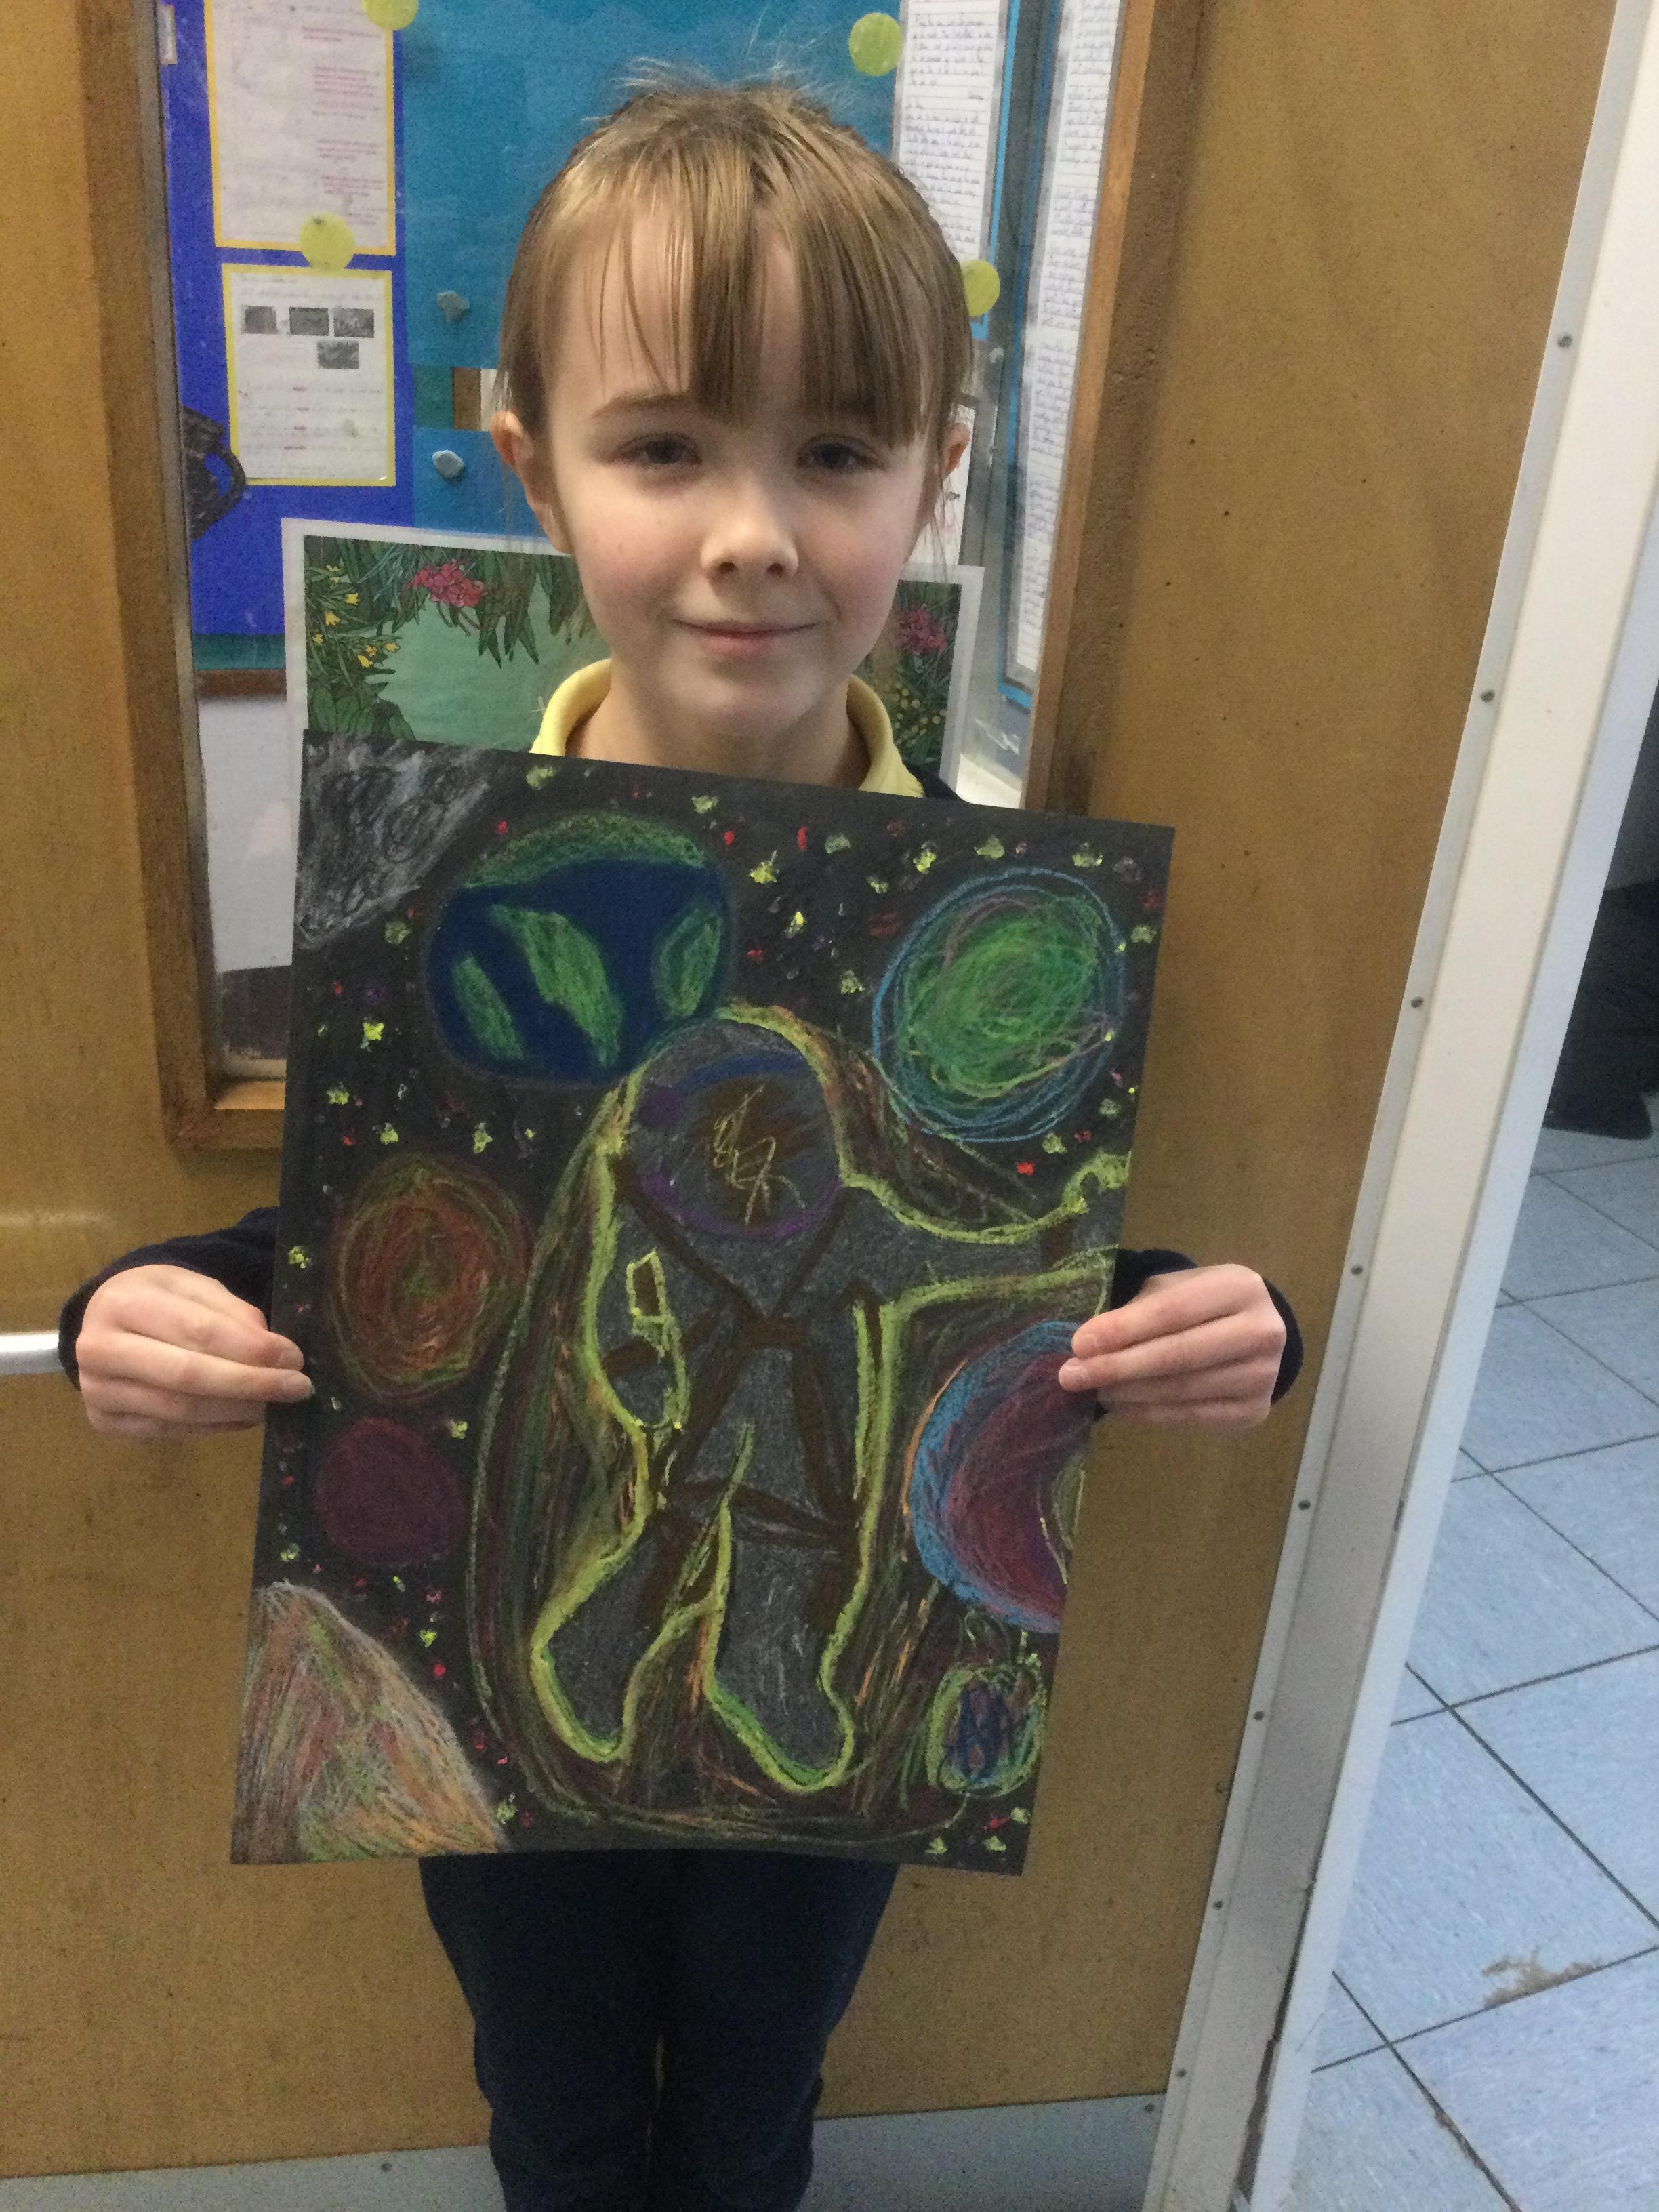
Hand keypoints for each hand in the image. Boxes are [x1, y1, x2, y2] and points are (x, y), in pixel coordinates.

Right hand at [76, 1265, 311, 1440]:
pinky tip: (245, 1417)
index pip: (197, 1331)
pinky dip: (215, 1426)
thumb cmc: (159, 1299)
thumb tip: (277, 1353)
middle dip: (250, 1384)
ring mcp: (97, 1391)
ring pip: (179, 1409)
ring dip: (237, 1410)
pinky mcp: (104, 1422)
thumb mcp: (195, 1288)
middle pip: (186, 1375)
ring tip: (274, 1404)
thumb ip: (233, 1314)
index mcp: (123, 1303)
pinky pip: (169, 1431)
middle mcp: (99, 1348)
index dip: (250, 1348)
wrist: (106, 1319)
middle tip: (298, 1388)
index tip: (294, 1358)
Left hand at [1057, 1264, 1285, 1427]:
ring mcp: (1263, 1376)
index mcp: (1240, 1288)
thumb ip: (1137, 1312)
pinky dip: (1148, 1413)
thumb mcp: (1174, 1290)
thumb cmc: (1201, 1304)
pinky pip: (1191, 1416)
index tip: (1078, 1344)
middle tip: (1071, 1376)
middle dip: (1117, 1367)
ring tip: (1091, 1390)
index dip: (1123, 1330)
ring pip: (1182, 1390)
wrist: (1254, 1334)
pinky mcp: (1254, 1411)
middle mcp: (1262, 1332)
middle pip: (1178, 1355)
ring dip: (1128, 1393)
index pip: (1172, 1312)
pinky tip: (1120, 1406)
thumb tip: (1084, 1346)